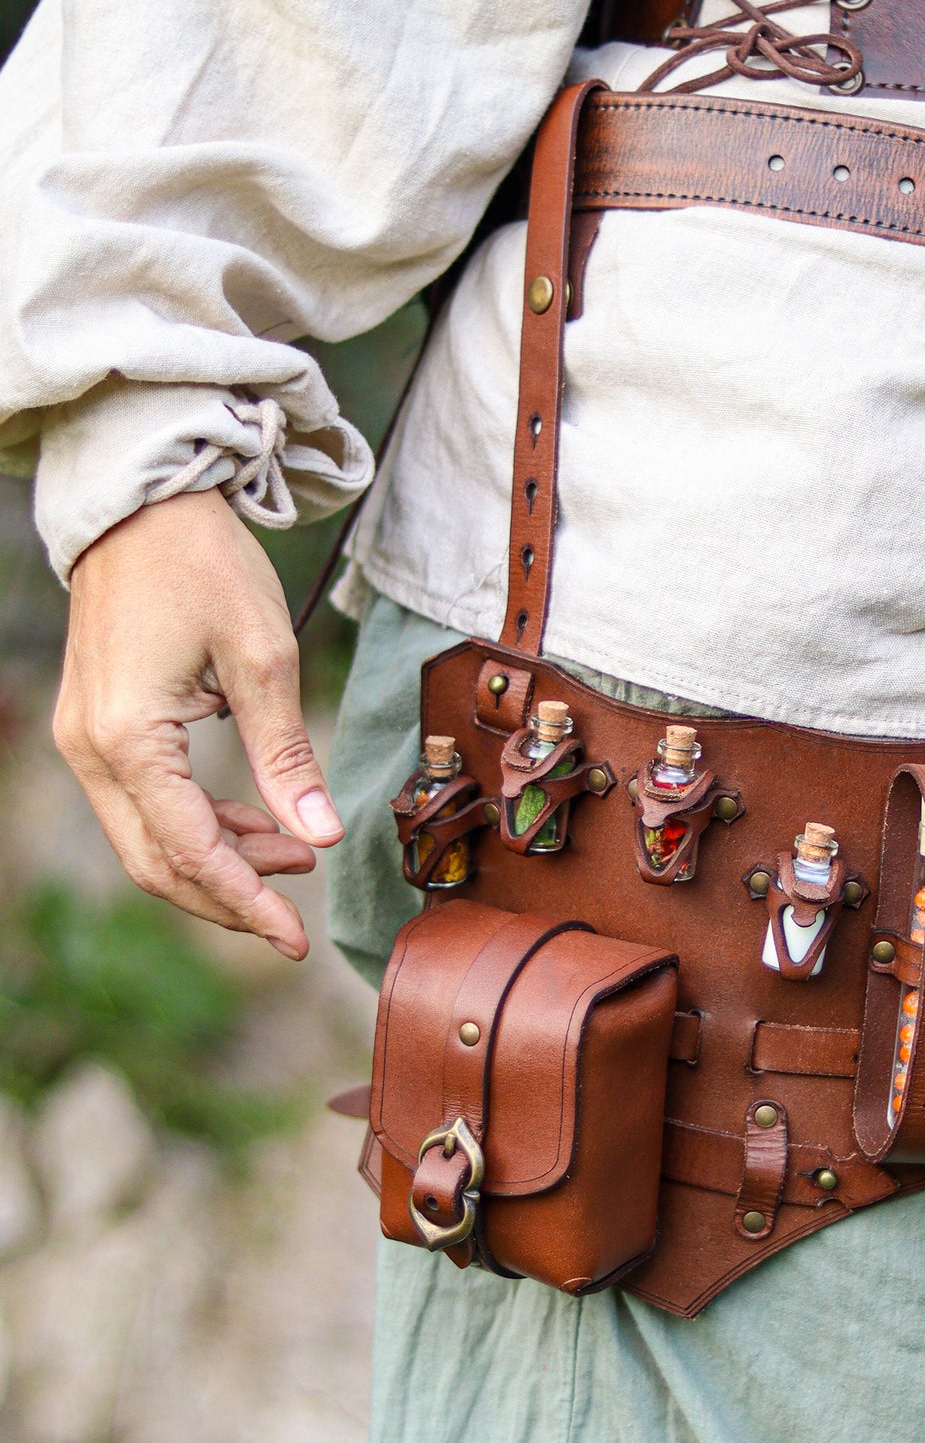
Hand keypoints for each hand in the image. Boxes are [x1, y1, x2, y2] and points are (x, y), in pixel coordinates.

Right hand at [54, 488, 343, 958]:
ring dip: (218, 859)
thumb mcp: (264, 655)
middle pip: (156, 863)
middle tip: (296, 914)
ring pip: (146, 840)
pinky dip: (197, 824)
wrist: (142, 504)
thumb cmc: (204, 563)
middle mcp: (91, 751)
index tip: (297, 938)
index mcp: (130, 738)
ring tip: (294, 853)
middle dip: (229, 897)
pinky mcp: (96, 727)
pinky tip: (256, 822)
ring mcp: (85, 741)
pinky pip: (142, 804)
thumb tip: (321, 833)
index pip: (191, 851)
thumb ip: (287, 753)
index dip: (247, 903)